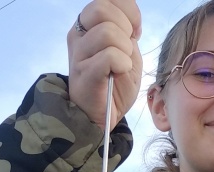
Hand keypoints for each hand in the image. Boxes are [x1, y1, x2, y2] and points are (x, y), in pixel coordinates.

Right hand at [67, 0, 142, 131]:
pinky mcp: (85, 74)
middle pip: (102, 8)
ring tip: (123, 65)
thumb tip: (132, 21)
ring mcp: (78, 54)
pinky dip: (122, 63)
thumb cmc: (114, 87)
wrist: (102, 118)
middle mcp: (79, 35)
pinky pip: (109, 55)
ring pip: (107, 32)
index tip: (134, 31)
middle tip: (126, 50)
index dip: (128, 10)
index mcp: (88, 26)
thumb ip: (128, 32)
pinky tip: (120, 72)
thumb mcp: (127, 53)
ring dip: (125, 49)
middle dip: (125, 28)